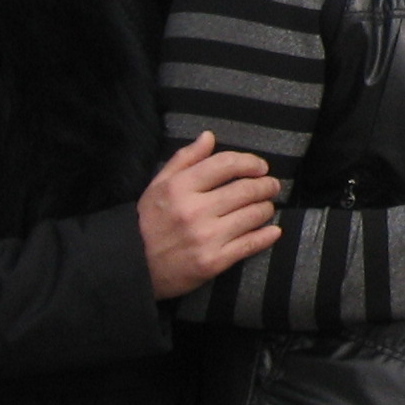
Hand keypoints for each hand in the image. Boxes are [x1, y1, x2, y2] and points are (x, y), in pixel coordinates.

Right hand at [139, 132, 279, 299]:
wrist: (131, 267)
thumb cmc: (148, 222)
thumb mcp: (158, 185)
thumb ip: (185, 159)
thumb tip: (209, 137)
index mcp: (180, 188)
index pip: (226, 164)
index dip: (250, 162)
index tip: (261, 167)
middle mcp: (194, 211)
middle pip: (246, 189)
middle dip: (266, 185)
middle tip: (272, 186)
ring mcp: (206, 238)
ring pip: (253, 215)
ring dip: (266, 208)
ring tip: (266, 206)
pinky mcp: (213, 262)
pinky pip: (250, 245)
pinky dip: (267, 235)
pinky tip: (273, 230)